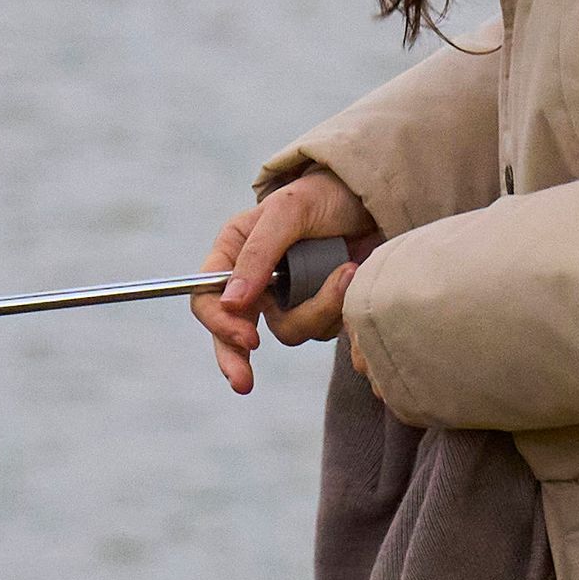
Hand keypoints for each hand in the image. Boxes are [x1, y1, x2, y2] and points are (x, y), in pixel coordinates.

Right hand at [194, 170, 375, 395]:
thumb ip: (259, 254)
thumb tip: (230, 302)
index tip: (249, 338)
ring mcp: (286, 297)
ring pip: (289, 331)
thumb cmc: (324, 194)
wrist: (372, 199)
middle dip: (236, 359)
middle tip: (243, 384)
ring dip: (319, 309)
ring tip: (348, 271)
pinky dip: (338, 308)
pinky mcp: (318, 308)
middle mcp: (254, 280)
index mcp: (234, 253)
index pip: (207, 298)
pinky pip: (321, 328)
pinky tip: (354, 275)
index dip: (220, 323)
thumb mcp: (289, 212)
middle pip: (232, 333)